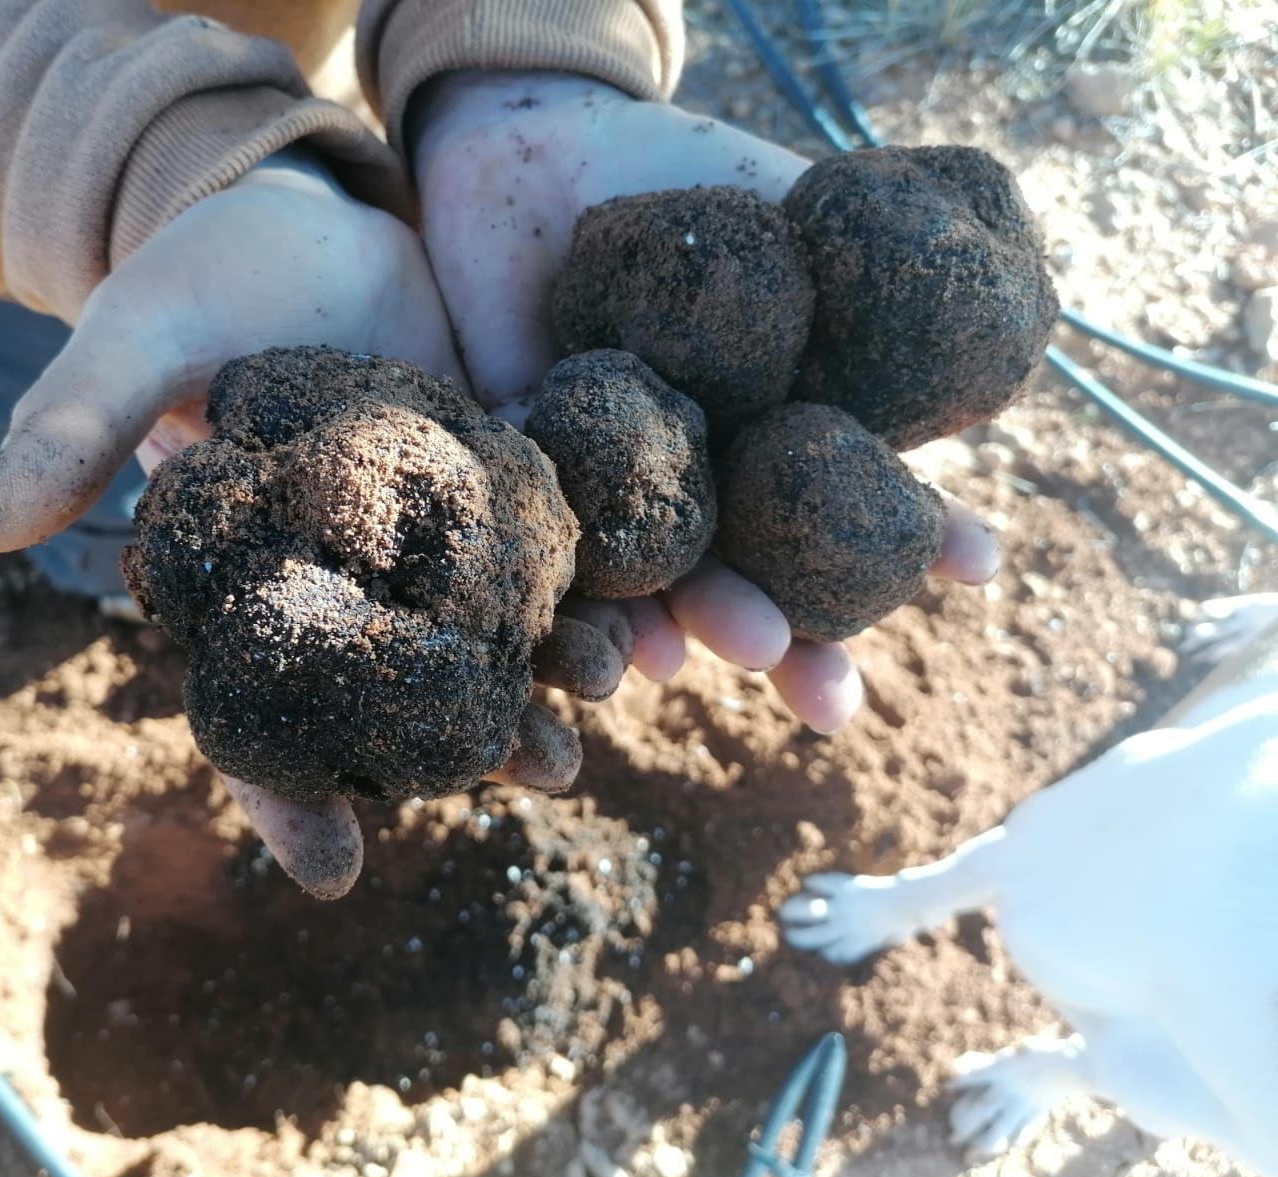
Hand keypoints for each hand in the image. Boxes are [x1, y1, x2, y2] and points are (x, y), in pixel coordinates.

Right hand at [0, 150, 616, 899]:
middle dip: (469, 745)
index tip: (333, 875)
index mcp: (258, 587)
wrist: (299, 219)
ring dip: (553, 676)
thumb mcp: (133, 341)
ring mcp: (435, 535)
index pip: (264, 718)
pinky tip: (657, 609)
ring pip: (495, 633)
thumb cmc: (196, 283)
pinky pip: (554, 540)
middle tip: (540, 779)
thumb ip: (76, 427)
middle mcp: (354, 584)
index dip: (288, 798)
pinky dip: (598, 578)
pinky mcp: (500, 473)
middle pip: (407, 693)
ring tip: (609, 706)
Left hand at [413, 72, 1000, 730]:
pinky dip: (596, 602)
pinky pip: (562, 539)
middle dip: (801, 641)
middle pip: (756, 573)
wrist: (533, 137)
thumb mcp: (793, 212)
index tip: (976, 572)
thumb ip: (867, 293)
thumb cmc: (676, 173)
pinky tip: (638, 650)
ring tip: (753, 654)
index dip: (915, 539)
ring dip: (708, 625)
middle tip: (837, 700)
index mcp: (774, 425)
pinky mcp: (527, 463)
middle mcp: (700, 471)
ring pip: (664, 576)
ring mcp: (615, 478)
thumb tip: (988, 386)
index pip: (849, 501)